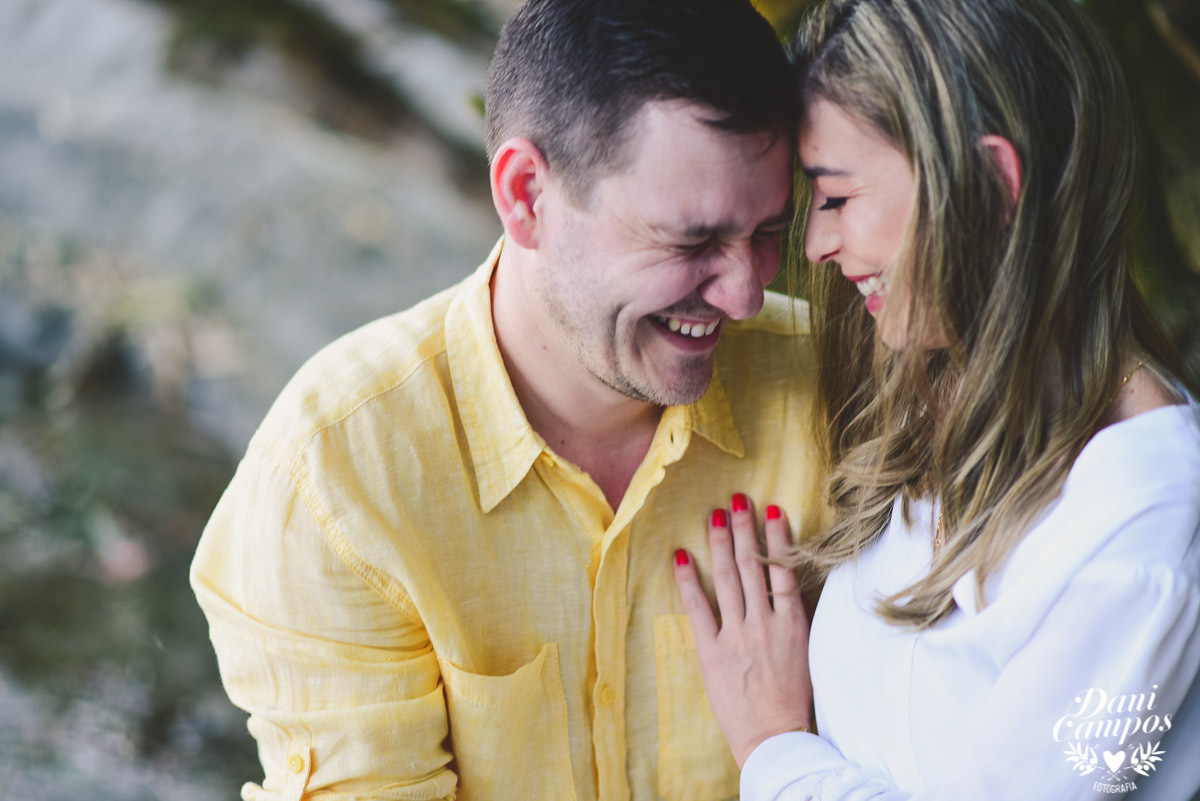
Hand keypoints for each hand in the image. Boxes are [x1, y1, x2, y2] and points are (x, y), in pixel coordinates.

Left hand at [673, 495, 814, 768]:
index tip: (771, 509)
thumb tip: (787, 588)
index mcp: (793, 622)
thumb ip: (794, 620)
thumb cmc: (794, 701)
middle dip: (745, 528)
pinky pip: (698, 608)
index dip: (777, 536)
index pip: (784, 568)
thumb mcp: (806, 654)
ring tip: (715, 515)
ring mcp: (738, 634)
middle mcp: (765, 621)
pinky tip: (681, 556)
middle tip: (736, 498)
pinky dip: (688, 580)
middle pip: (754, 564)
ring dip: (721, 543)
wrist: (776, 737)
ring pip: (729, 578)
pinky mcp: (713, 650)